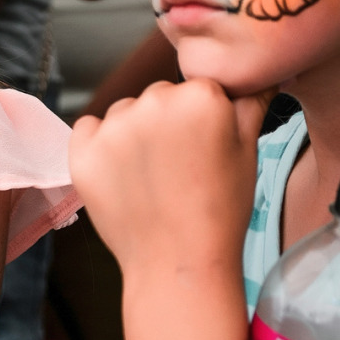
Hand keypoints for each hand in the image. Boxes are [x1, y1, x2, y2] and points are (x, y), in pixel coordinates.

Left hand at [70, 79, 275, 275]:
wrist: (178, 264)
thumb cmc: (220, 211)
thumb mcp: (249, 151)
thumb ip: (250, 103)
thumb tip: (256, 75)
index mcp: (201, 95)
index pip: (199, 87)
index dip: (204, 118)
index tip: (205, 148)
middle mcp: (155, 101)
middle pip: (161, 96)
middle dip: (169, 121)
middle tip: (181, 166)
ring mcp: (115, 126)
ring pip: (126, 111)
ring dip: (135, 132)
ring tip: (153, 176)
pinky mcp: (83, 151)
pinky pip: (89, 129)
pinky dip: (101, 145)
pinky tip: (122, 175)